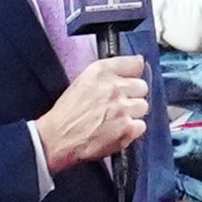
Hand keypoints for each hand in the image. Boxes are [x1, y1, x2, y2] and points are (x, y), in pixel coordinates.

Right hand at [30, 54, 153, 172]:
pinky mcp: (126, 128)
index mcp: (101, 72)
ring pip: (143, 106)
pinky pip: (141, 126)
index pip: (135, 64)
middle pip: (142, 87)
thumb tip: (136, 64)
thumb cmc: (68, 112)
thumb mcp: (84, 80)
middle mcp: (114, 87)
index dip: (134, 73)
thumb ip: (109, 72)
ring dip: (133, 113)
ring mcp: (122, 109)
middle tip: (119, 104)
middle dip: (133, 96)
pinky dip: (132, 130)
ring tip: (116, 119)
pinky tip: (117, 130)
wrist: (58, 137)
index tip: (131, 79)